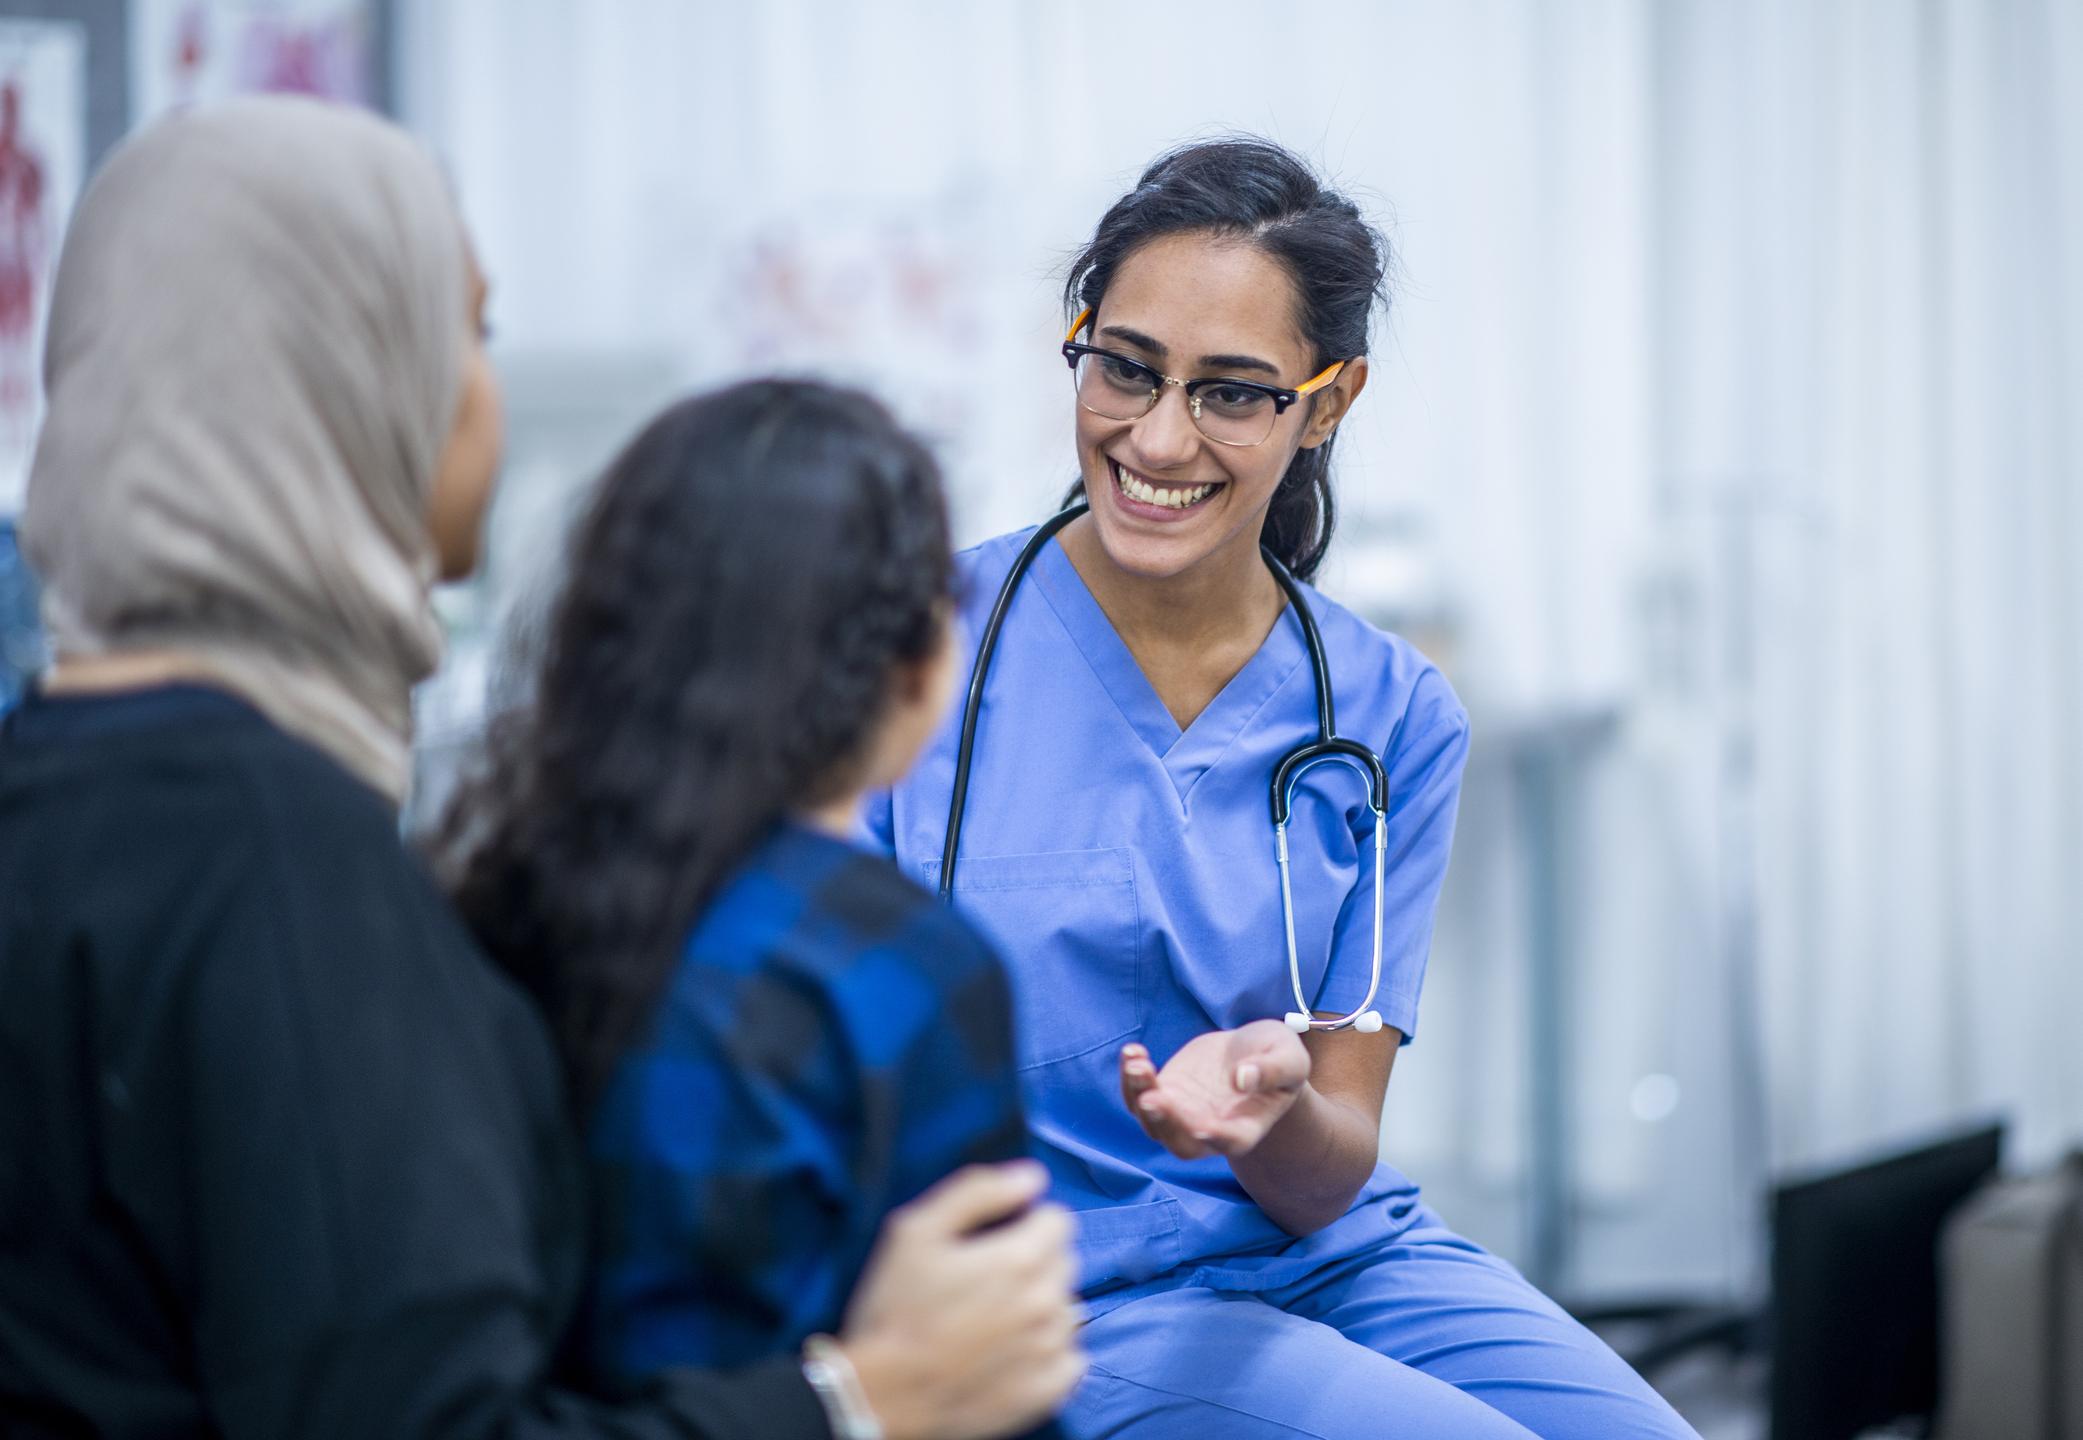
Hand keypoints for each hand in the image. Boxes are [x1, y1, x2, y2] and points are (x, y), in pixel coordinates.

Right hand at [838, 1161, 1085, 1439]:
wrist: (884, 1396)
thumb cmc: (895, 1310)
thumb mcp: (917, 1231)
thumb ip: (978, 1192)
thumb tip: (1032, 1177)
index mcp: (1021, 1259)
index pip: (1058, 1219)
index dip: (1025, 1222)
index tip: (994, 1240)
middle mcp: (1048, 1302)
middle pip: (1064, 1261)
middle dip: (1034, 1260)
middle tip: (986, 1280)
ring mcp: (1052, 1350)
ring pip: (1067, 1307)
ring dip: (1041, 1305)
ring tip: (995, 1319)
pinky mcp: (1049, 1389)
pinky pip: (1071, 1357)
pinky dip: (1049, 1351)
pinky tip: (1012, 1352)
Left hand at [1119, 1021, 1311, 1159]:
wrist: (1251, 1052)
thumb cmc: (1277, 1058)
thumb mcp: (1289, 1058)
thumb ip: (1273, 1070)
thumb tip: (1244, 1078)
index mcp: (1246, 1128)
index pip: (1231, 1142)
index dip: (1218, 1138)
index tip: (1204, 1126)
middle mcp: (1209, 1130)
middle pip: (1181, 1142)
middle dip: (1164, 1122)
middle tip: (1151, 1098)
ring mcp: (1182, 1114)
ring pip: (1151, 1120)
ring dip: (1139, 1095)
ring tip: (1137, 1063)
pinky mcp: (1164, 1093)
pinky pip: (1138, 1093)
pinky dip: (1130, 1076)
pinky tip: (1132, 1051)